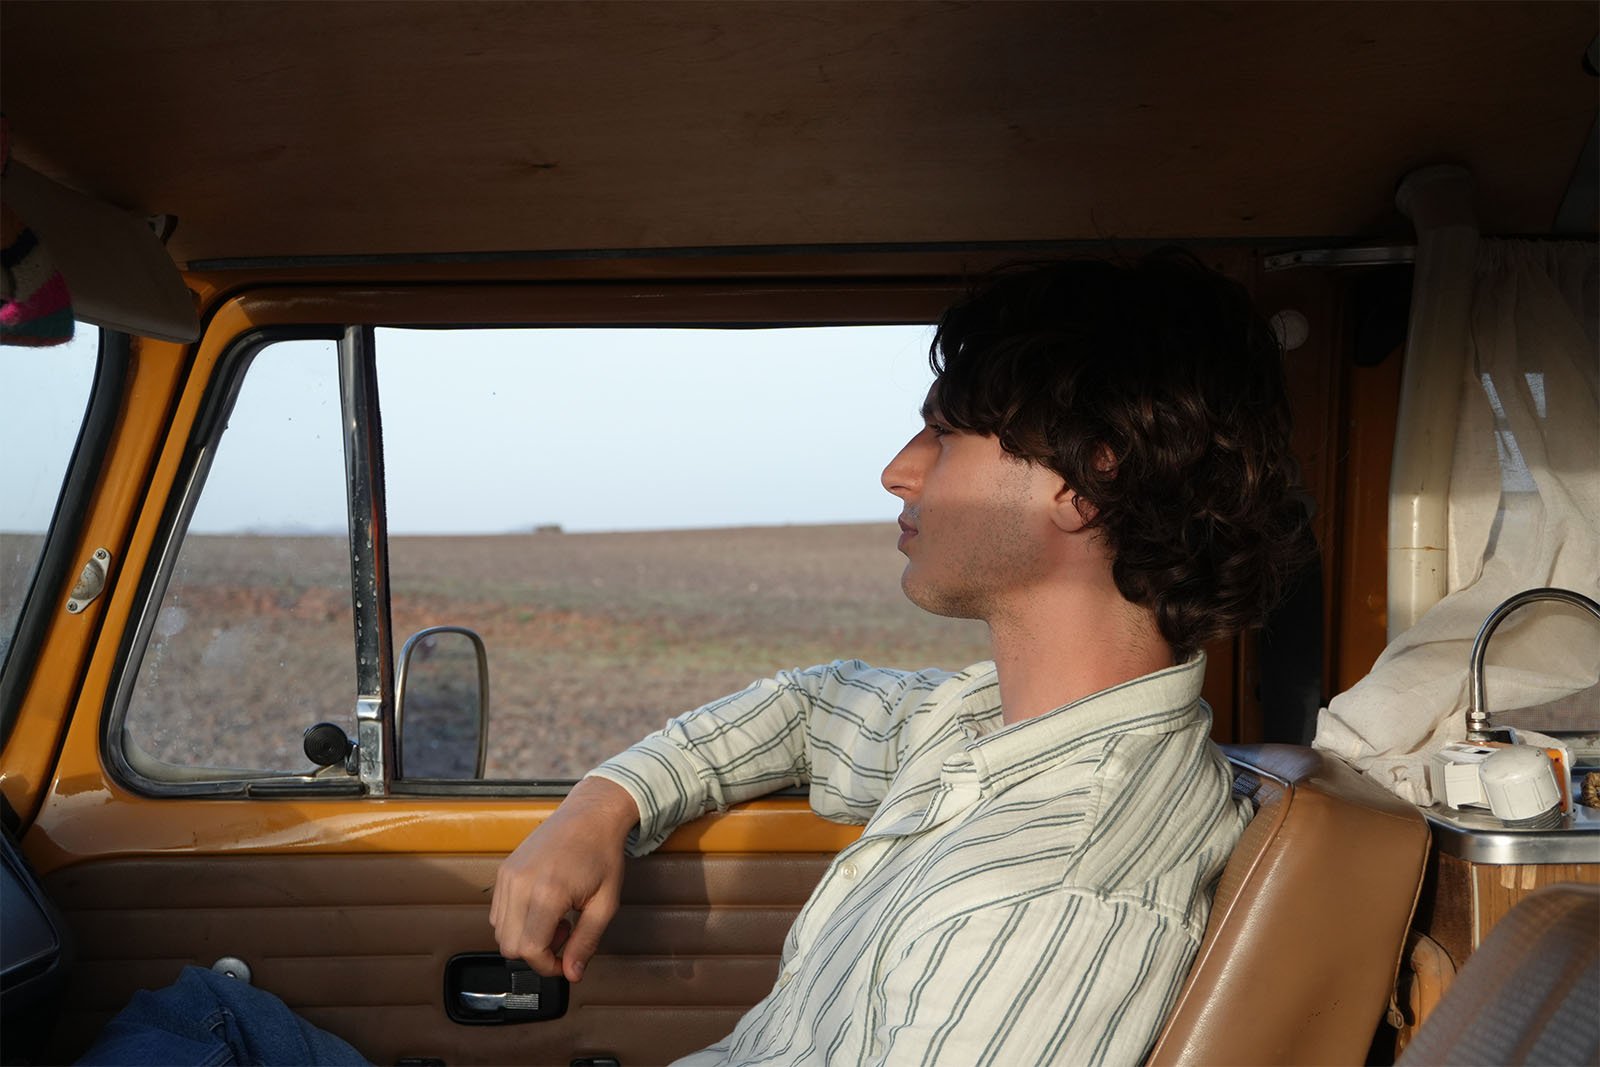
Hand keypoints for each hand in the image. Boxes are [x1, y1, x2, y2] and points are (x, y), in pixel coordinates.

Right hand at [490, 775, 638, 982]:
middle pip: (509, 946)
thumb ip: (586, 942)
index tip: (566, 961)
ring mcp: (508, 876)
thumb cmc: (602, 854)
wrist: (590, 815)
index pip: (530, 950)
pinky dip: (516, 921)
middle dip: (536, 953)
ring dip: (525, 937)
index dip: (548, 966)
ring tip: (555, 917)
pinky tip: (541, 906)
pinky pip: (498, 913)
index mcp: (548, 893)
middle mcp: (521, 884)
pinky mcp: (504, 871)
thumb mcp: (605, 903)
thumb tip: (572, 974)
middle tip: (564, 934)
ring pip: (499, 932)